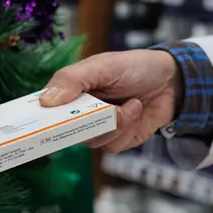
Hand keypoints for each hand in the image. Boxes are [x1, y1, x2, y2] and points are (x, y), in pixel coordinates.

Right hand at [40, 49, 181, 152]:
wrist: (172, 80)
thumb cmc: (133, 67)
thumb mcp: (101, 66)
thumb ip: (72, 80)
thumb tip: (45, 100)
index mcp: (68, 93)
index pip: (44, 111)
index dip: (40, 120)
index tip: (41, 124)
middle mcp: (79, 114)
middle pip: (67, 132)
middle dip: (89, 121)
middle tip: (106, 108)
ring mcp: (97, 129)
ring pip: (92, 141)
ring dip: (116, 123)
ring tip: (130, 103)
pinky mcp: (117, 140)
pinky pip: (112, 146)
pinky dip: (127, 130)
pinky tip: (136, 112)